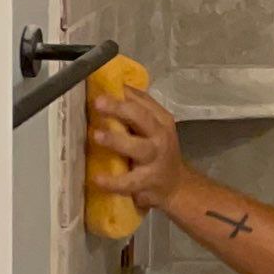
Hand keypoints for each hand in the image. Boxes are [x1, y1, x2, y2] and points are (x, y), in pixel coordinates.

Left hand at [88, 85, 188, 211]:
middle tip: (98, 103)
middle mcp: (160, 136)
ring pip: (139, 147)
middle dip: (120, 109)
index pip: (142, 101)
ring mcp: (155, 159)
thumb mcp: (152, 128)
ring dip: (117, 141)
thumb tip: (110, 88)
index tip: (100, 88)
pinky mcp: (147, 182)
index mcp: (160, 119)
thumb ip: (135, 110)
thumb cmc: (157, 151)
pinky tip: (98, 178)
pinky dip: (113, 181)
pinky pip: (129, 181)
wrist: (176, 185)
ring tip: (97, 136)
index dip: (121, 93)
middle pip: (142, 118)